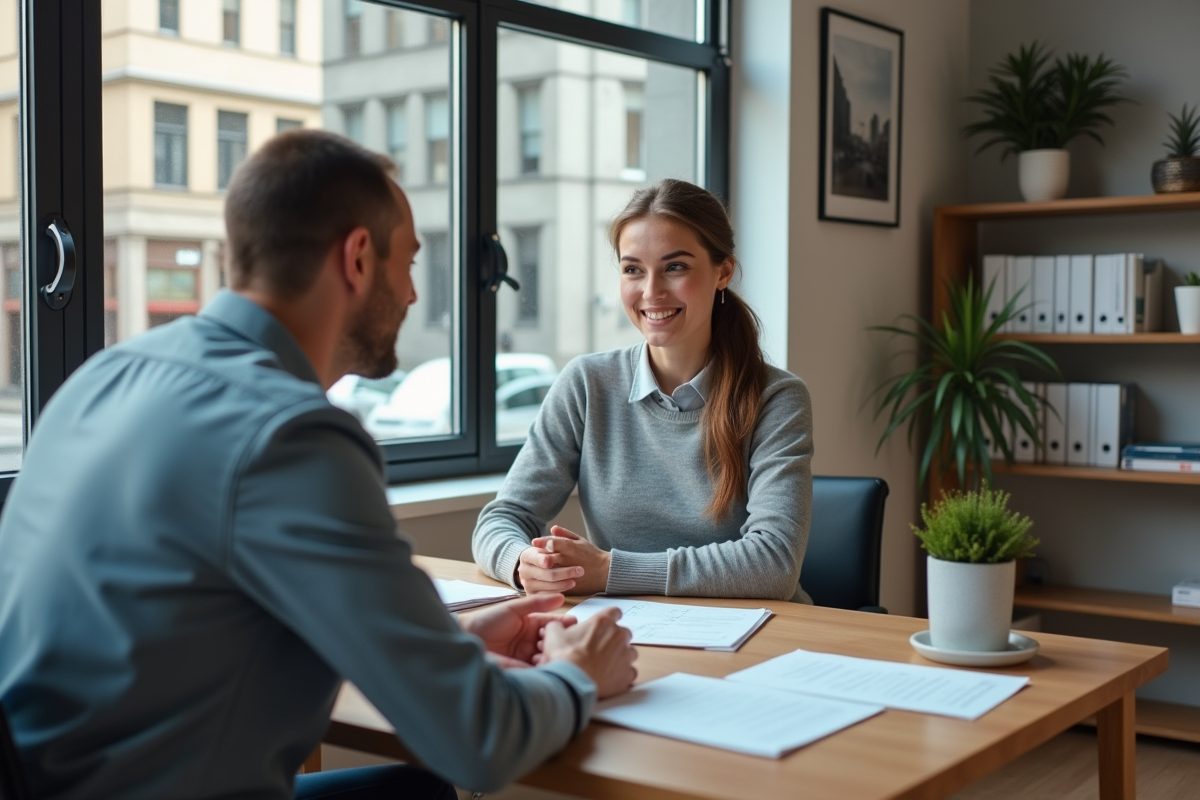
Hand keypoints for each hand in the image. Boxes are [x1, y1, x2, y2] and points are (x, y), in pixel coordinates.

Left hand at [458, 592, 575, 665]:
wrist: (468, 639)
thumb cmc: (488, 621)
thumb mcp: (514, 609)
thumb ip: (537, 603)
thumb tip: (561, 597)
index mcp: (531, 627)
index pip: (553, 626)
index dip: (563, 625)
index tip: (573, 623)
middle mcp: (532, 644)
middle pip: (553, 644)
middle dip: (560, 642)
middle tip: (562, 640)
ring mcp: (527, 659)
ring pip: (548, 658)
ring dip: (553, 655)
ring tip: (553, 651)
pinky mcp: (522, 672)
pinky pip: (539, 671)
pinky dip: (545, 668)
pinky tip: (546, 663)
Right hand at [517, 543, 582, 593]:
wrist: (539, 569)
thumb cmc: (548, 555)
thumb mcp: (552, 544)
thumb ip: (555, 537)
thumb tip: (554, 529)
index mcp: (526, 555)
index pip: (535, 557)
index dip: (542, 559)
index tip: (550, 561)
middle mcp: (523, 571)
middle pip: (546, 573)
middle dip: (564, 572)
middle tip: (580, 570)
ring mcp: (527, 584)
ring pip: (549, 586)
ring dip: (564, 583)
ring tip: (576, 579)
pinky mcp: (533, 595)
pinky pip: (548, 596)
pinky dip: (560, 591)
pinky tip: (569, 586)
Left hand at [526, 526, 610, 594]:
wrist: (605, 572)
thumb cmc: (592, 555)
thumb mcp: (580, 540)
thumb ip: (565, 534)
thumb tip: (552, 528)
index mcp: (570, 547)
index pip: (552, 543)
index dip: (541, 542)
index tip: (534, 543)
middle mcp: (567, 559)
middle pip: (547, 558)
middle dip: (538, 557)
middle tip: (532, 557)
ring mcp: (567, 573)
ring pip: (549, 572)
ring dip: (541, 570)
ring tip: (537, 568)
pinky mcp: (569, 585)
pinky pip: (554, 584)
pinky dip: (546, 582)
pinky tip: (542, 580)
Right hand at [541, 606, 637, 698]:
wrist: (571, 681)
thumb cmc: (564, 656)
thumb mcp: (554, 634)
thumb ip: (558, 626)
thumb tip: (557, 627)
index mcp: (603, 622)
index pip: (615, 612)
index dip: (611, 617)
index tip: (608, 623)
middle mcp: (618, 636)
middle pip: (624, 633)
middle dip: (615, 639)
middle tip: (601, 649)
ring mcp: (625, 655)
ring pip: (630, 653)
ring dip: (621, 657)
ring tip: (606, 665)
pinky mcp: (627, 674)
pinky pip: (630, 672)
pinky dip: (623, 674)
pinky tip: (611, 677)